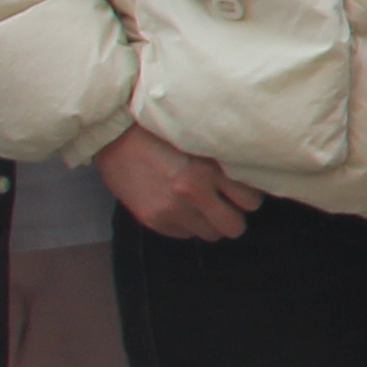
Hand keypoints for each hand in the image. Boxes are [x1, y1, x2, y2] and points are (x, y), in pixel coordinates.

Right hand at [100, 126, 262, 239]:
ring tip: (200, 206)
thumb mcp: (199, 140)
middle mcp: (193, 192)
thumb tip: (249, 178)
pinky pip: (184, 235)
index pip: (251, 201)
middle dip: (233, 217)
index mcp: (209, 168)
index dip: (249, 198)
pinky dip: (186, 225)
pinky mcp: (153, 220)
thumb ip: (222, 161)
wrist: (114, 135)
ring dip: (209, 223)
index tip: (241, 193)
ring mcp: (171, 210)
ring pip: (210, 235)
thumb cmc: (161, 132)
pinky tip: (178, 206)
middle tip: (225, 206)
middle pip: (234, 227)